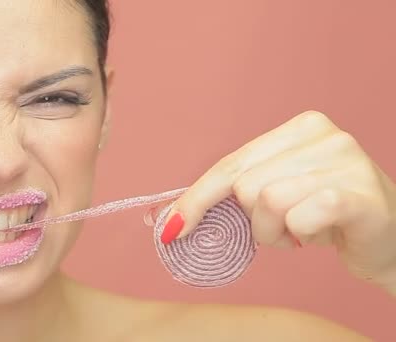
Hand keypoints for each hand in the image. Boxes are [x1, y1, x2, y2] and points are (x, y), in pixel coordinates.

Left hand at [156, 111, 395, 293]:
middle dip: (254, 221)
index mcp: (300, 127)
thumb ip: (238, 192)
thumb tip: (174, 218)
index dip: (198, 198)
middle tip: (284, 229)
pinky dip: (302, 236)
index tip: (172, 228)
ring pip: (268, 203)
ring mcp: (345, 160)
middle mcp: (324, 134)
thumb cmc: (326, 215)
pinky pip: (300, 218)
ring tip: (304, 232)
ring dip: (278, 233)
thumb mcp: (279, 192)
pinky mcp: (360, 193)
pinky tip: (323, 234)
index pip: (232, 164)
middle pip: (246, 186)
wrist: (390, 238)